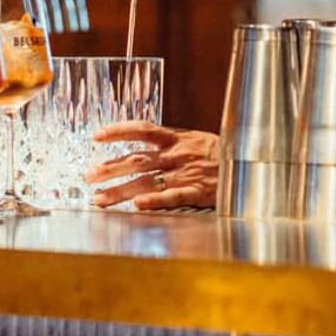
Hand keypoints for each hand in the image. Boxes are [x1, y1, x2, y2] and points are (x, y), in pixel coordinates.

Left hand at [86, 121, 218, 210]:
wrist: (247, 166)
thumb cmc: (220, 154)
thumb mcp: (195, 139)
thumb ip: (170, 143)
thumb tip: (141, 142)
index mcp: (177, 138)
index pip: (142, 129)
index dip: (119, 131)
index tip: (97, 136)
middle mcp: (177, 155)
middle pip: (137, 160)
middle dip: (110, 168)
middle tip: (88, 176)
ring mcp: (185, 173)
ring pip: (147, 181)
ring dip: (120, 191)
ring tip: (99, 199)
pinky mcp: (196, 192)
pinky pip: (172, 196)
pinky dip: (155, 201)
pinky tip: (138, 206)